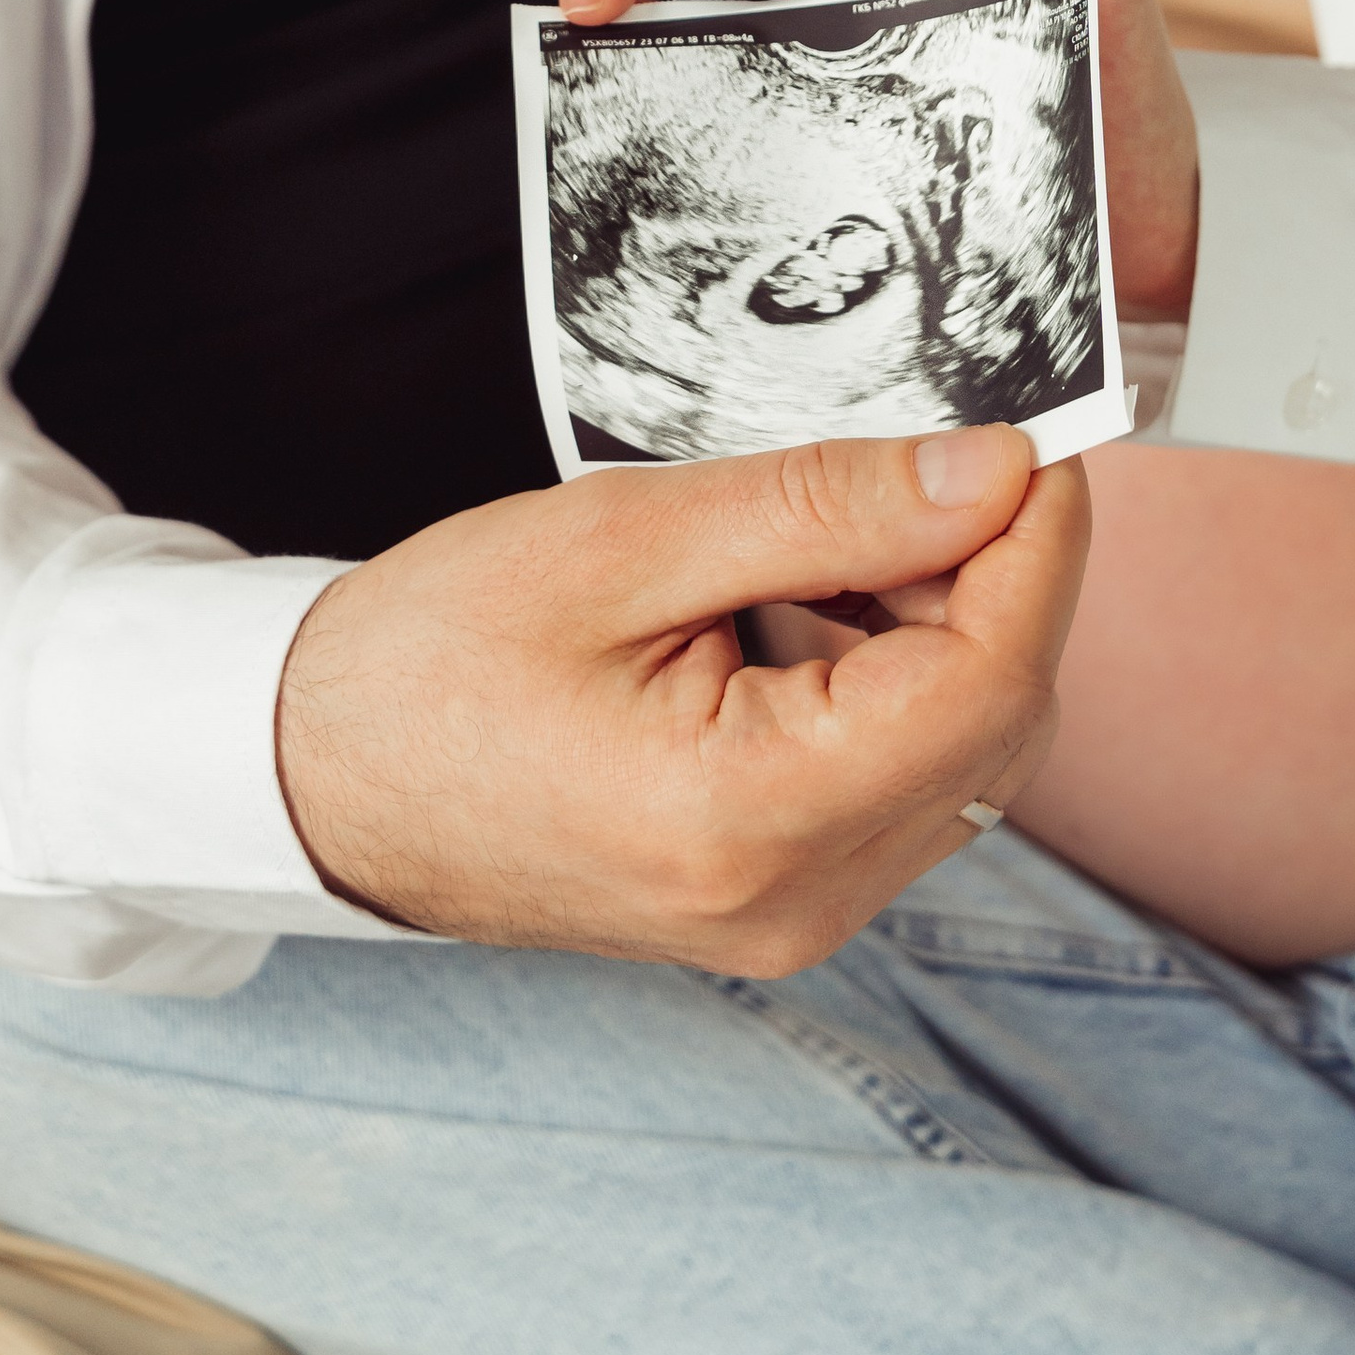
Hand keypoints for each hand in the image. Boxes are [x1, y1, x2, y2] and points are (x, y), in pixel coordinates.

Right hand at [274, 422, 1087, 963]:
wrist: (317, 775)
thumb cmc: (431, 661)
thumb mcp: (623, 544)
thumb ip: (821, 509)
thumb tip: (987, 473)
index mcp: (750, 821)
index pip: (988, 681)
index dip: (1037, 546)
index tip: (1035, 437)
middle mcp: (794, 901)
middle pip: (998, 725)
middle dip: (997, 576)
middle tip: (940, 453)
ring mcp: (790, 917)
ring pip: (964, 755)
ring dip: (944, 623)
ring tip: (836, 525)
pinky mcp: (777, 896)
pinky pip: (899, 780)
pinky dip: (893, 676)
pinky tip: (812, 598)